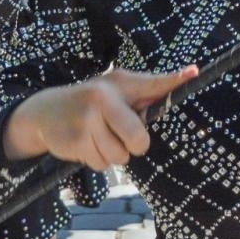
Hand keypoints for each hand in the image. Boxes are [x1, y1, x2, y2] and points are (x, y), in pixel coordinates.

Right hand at [5, 65, 198, 168]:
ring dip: (112, 154)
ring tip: (97, 136)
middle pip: (138, 140)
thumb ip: (149, 91)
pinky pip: (102, 165)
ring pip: (119, 157)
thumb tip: (192, 73)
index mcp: (119, 83)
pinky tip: (86, 143)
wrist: (45, 111)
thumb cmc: (93, 101)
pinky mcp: (76, 140)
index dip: (175, 80)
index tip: (194, 73)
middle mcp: (103, 97)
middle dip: (133, 145)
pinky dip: (96, 160)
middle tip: (119, 134)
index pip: (153, 84)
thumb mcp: (116, 90)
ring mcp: (87, 119)